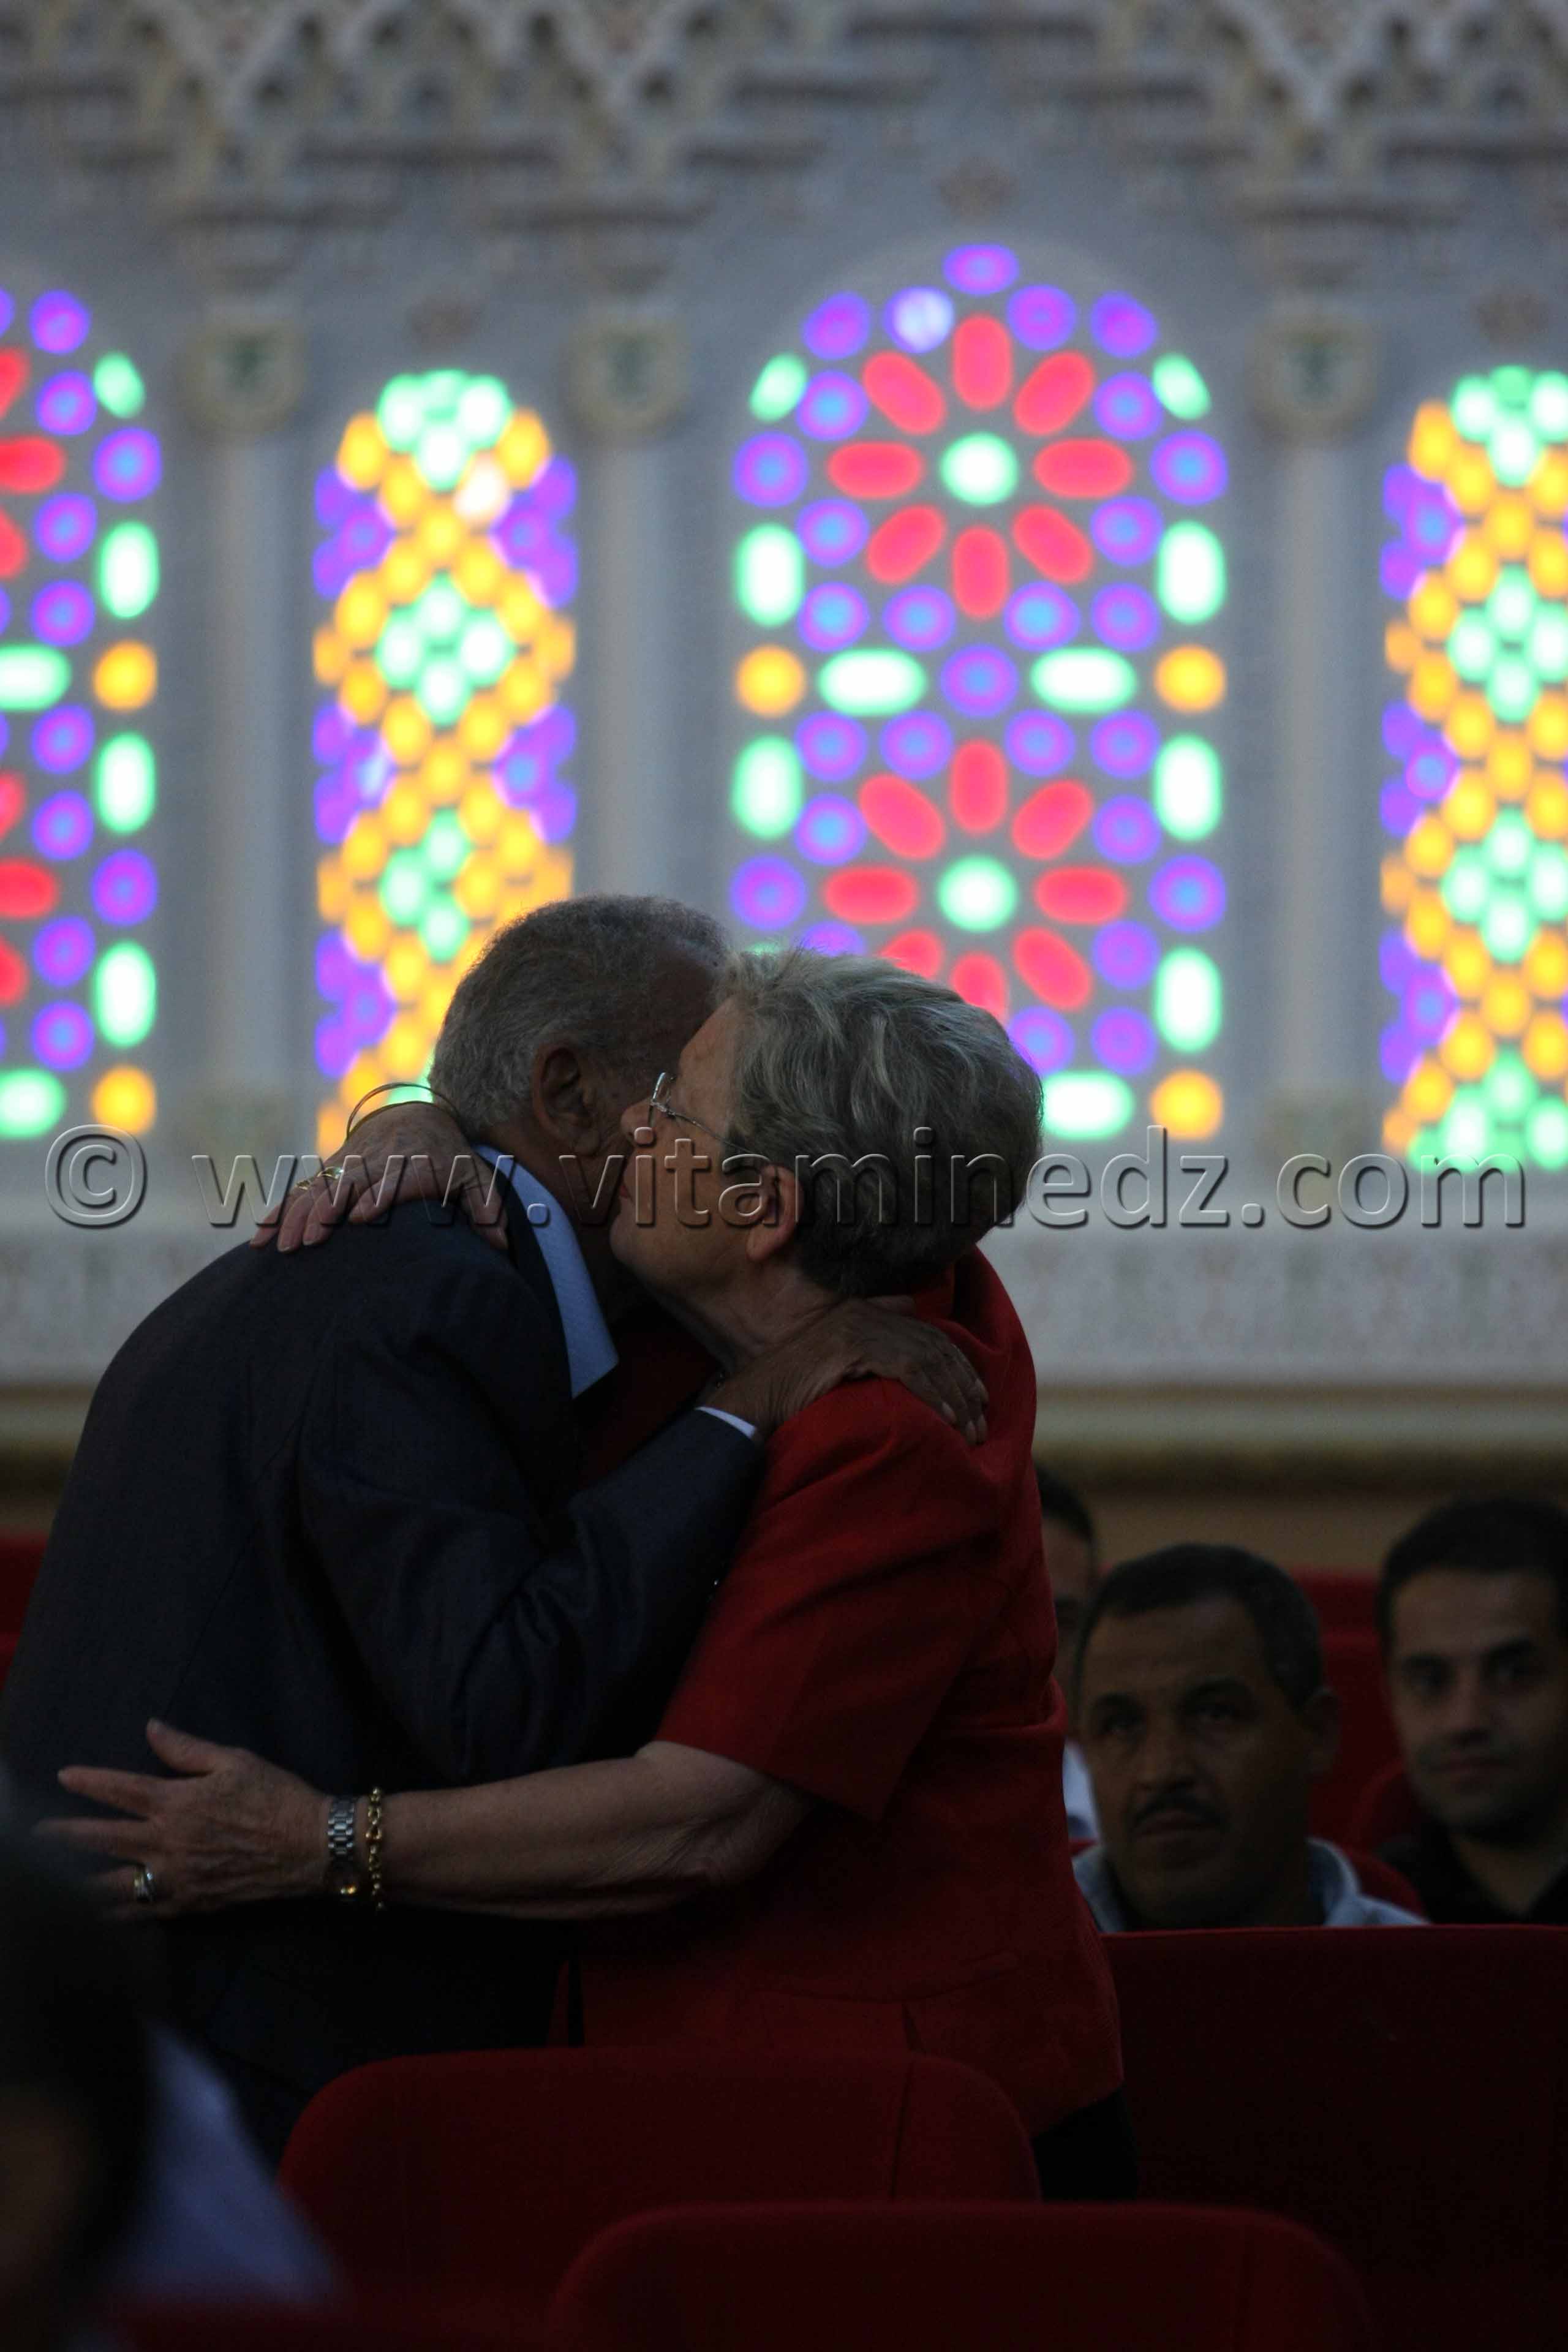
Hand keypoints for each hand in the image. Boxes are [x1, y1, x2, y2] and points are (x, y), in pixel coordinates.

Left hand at [41, 1722, 327, 1917]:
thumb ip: (186, 1749)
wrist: (312, 1847)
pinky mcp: (190, 1904)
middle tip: (37, 1835)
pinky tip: (97, 1915)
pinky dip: (115, 1914)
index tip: (63, 1776)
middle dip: (65, 1836)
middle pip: (103, 1840)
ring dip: (78, 1882)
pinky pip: (143, 1913)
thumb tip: (151, 1729)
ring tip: (51, 1882)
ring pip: (113, 1885)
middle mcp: (168, 1844)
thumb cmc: (276, 1796)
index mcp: (177, 1803)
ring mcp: (176, 1879)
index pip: (120, 1791)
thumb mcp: (235, 1760)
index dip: (89, 1782)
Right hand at [250, 1102, 507, 1253]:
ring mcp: (347, 1167)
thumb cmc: (451, 1159)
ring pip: (317, 1190)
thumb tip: (502, 1245)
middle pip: (346, 1185)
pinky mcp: (329, 1173)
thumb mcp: (475, 1177)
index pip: (392, 1178)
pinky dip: (280, 1212)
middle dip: (325, 1211)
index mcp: (411, 1162)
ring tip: (281, 1247)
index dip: (377, 1195)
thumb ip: (487, 1210)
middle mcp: (374, 1161)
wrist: (417, 1119)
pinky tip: (260, 1236)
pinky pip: (300, 1192)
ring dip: (296, 1216)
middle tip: (308, 1242)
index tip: (361, 1216)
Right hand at [707, 1297, 988, 1443]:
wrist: (755, 1398)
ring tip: (972, 1430)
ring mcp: (858, 1326)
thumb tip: (906, 1323)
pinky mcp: (852, 1346)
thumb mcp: (836, 1362)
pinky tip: (949, 1419)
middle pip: (934, 1344)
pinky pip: (908, 1369)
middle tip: (983, 1419)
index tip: (979, 1397)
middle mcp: (864, 1311)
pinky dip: (934, 1395)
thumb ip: (868, 1346)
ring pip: (927, 1357)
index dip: (959, 1365)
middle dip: (964, 1384)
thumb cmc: (793, 1389)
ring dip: (955, 1396)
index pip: (928, 1333)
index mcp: (864, 1311)